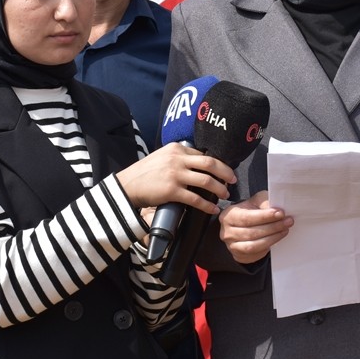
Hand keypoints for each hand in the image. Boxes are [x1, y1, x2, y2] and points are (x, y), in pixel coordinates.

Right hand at [116, 143, 234, 215]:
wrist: (127, 185)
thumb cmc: (144, 173)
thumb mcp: (162, 157)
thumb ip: (178, 158)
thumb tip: (197, 164)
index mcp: (176, 149)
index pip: (203, 154)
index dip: (218, 164)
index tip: (225, 171)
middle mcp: (177, 159)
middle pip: (210, 164)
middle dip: (225, 173)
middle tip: (233, 180)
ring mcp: (175, 175)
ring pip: (206, 181)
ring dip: (219, 189)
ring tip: (224, 195)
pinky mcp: (172, 191)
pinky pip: (195, 199)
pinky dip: (207, 205)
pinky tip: (212, 209)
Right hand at [219, 190, 292, 264]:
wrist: (243, 226)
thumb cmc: (250, 212)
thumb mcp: (255, 202)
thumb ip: (264, 202)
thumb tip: (277, 208)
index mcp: (229, 215)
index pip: (247, 217)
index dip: (265, 216)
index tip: (280, 213)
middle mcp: (227, 232)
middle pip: (252, 232)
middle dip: (273, 227)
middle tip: (288, 222)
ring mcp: (232, 246)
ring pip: (254, 245)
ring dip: (272, 238)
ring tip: (285, 230)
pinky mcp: (239, 256)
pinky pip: (255, 254)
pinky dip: (267, 247)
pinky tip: (276, 239)